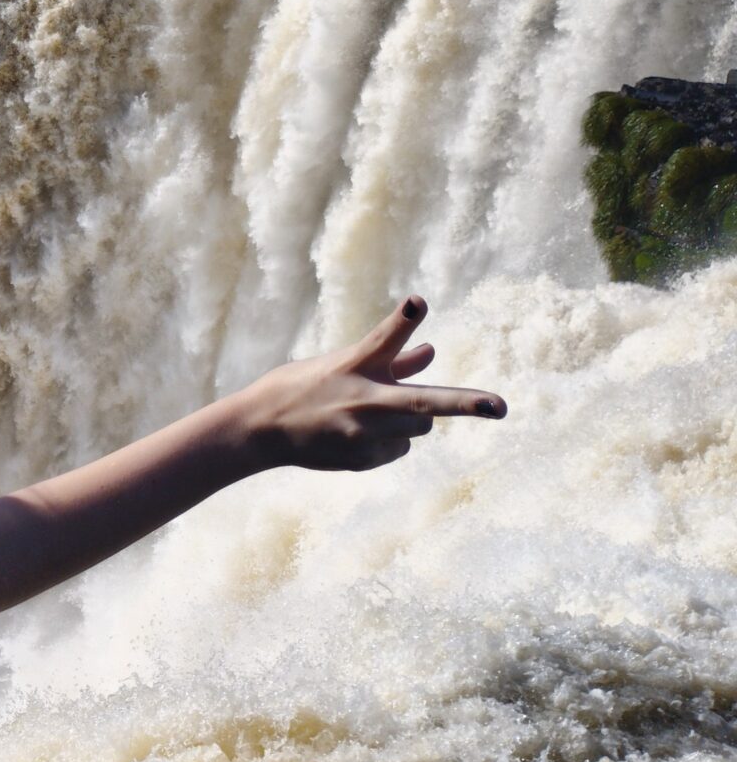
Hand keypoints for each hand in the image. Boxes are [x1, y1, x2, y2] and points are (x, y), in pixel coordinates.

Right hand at [228, 297, 505, 471]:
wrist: (261, 429)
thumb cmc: (303, 386)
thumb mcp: (342, 364)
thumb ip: (392, 360)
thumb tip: (433, 351)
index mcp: (352, 366)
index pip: (382, 339)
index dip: (403, 319)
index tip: (419, 302)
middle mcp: (361, 400)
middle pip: (423, 403)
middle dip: (465, 405)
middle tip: (501, 407)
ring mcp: (362, 434)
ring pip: (419, 428)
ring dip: (410, 420)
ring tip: (369, 415)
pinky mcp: (362, 459)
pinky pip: (398, 449)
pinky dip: (387, 441)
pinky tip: (354, 435)